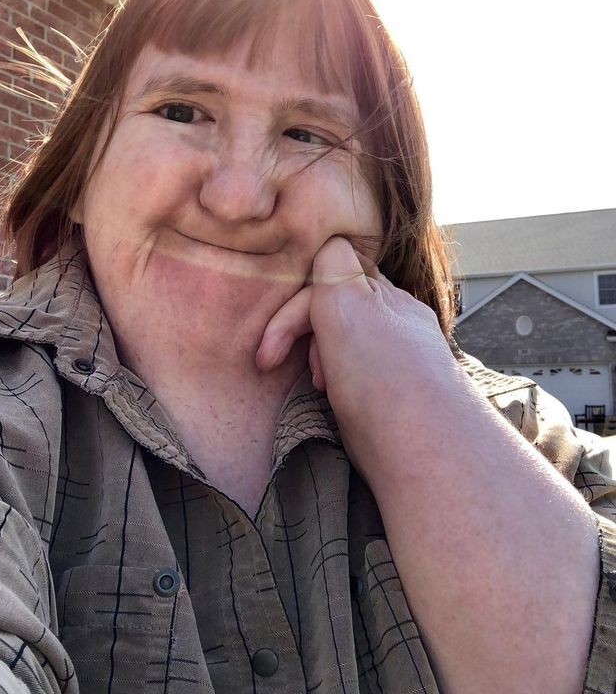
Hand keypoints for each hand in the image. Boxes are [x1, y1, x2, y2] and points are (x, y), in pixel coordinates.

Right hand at [256, 236, 459, 470]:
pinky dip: (339, 381)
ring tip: (317, 386)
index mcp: (383, 294)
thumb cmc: (379, 376)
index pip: (328, 276)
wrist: (422, 447)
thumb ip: (333, 267)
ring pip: (345, 341)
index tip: (272, 347)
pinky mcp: (397, 396)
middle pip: (336, 307)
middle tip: (280, 366)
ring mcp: (399, 358)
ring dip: (319, 358)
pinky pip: (359, 373)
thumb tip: (331, 246)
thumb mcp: (346, 303)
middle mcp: (396, 320)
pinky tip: (335, 399)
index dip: (294, 307)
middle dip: (302, 333)